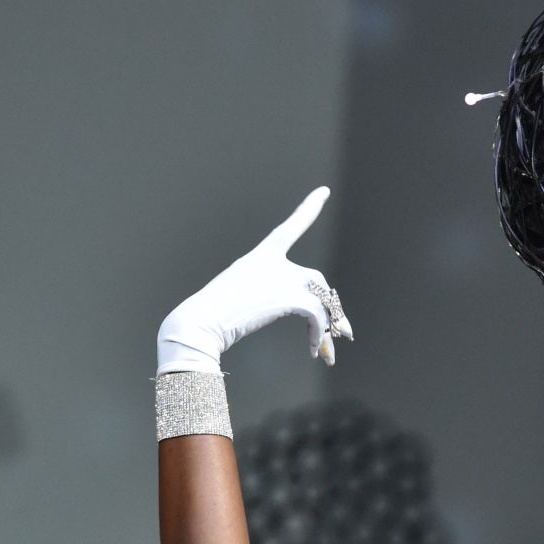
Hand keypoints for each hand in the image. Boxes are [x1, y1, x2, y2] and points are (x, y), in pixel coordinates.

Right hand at [156, 187, 352, 374]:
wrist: (200, 323)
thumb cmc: (218, 314)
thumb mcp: (249, 296)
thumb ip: (280, 298)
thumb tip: (316, 319)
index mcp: (262, 254)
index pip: (291, 226)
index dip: (309, 208)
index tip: (323, 191)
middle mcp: (275, 262)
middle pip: (317, 279)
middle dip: (330, 307)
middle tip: (342, 332)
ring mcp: (282, 278)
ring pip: (321, 300)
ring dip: (328, 328)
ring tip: (328, 351)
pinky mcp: (287, 298)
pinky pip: (317, 315)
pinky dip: (319, 335)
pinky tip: (314, 352)